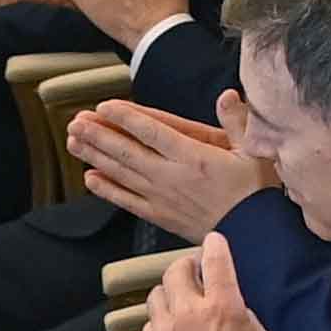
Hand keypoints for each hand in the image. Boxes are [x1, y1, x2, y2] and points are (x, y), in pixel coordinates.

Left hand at [65, 100, 272, 237]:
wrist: (254, 234)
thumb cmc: (256, 193)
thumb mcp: (255, 153)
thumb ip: (238, 122)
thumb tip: (228, 96)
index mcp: (194, 157)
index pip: (152, 131)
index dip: (126, 117)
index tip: (104, 106)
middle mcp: (172, 176)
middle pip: (126, 151)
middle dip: (98, 134)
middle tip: (76, 121)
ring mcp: (162, 197)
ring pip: (121, 173)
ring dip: (95, 156)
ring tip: (74, 141)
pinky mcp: (159, 215)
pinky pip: (126, 200)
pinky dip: (106, 189)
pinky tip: (90, 179)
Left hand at [138, 223, 283, 330]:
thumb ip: (249, 319)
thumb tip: (235, 309)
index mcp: (223, 307)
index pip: (215, 260)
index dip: (215, 245)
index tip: (213, 241)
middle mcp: (189, 312)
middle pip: (176, 269)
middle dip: (186, 267)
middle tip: (194, 275)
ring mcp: (164, 330)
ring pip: (158, 293)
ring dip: (171, 293)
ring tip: (181, 304)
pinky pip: (151, 322)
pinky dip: (161, 321)